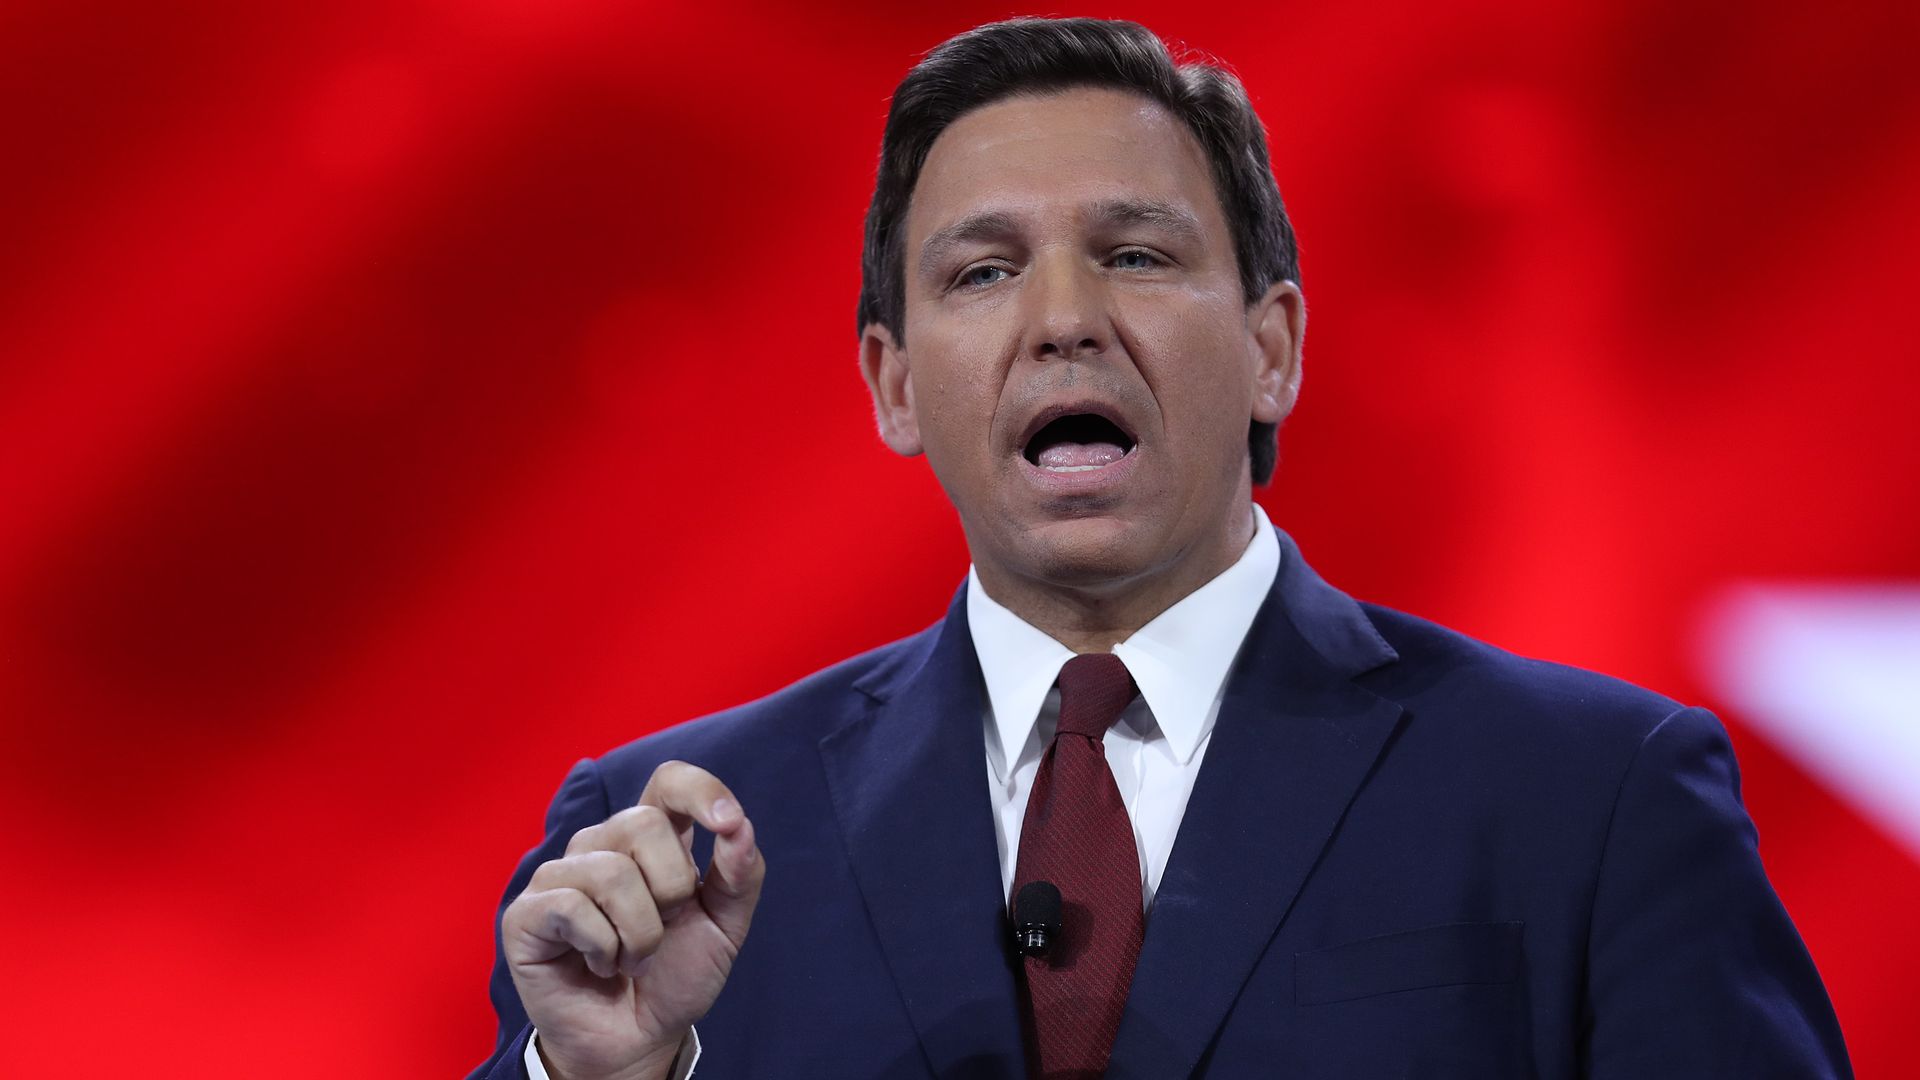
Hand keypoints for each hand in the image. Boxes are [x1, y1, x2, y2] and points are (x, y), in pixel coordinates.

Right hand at [501, 761, 763, 1079]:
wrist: (638, 1038)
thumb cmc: (675, 975)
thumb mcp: (725, 927)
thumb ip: (740, 875)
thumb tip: (740, 827)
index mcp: (651, 839)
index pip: (669, 781)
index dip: (700, 790)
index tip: (728, 823)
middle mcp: (602, 844)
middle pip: (644, 824)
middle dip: (672, 890)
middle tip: (663, 931)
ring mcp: (560, 875)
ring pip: (612, 873)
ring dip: (640, 934)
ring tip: (632, 958)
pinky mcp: (527, 912)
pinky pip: (574, 909)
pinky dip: (603, 949)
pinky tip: (599, 965)